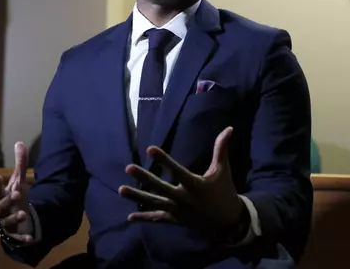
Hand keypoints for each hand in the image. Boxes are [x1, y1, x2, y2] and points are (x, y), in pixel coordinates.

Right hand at [0, 141, 33, 242]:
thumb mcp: (18, 181)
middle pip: (0, 206)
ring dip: (14, 218)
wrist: (16, 221)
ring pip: (7, 222)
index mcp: (2, 198)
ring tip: (22, 214)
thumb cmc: (14, 199)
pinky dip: (23, 238)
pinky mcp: (15, 235)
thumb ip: (19, 164)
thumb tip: (19, 142)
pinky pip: (17, 238)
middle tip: (16, 193)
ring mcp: (7, 223)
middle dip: (7, 200)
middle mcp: (2, 211)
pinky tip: (30, 239)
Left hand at [118, 127, 245, 236]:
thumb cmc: (225, 191)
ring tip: (120, 190)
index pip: (177, 171)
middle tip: (128, 167)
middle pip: (160, 188)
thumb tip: (229, 128)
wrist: (228, 221)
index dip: (164, 160)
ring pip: (154, 203)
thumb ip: (221, 149)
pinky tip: (129, 216)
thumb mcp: (223, 170)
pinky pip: (157, 218)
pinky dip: (144, 217)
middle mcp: (184, 199)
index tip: (150, 149)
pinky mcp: (175, 220)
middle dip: (144, 178)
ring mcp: (178, 211)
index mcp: (196, 185)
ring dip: (137, 197)